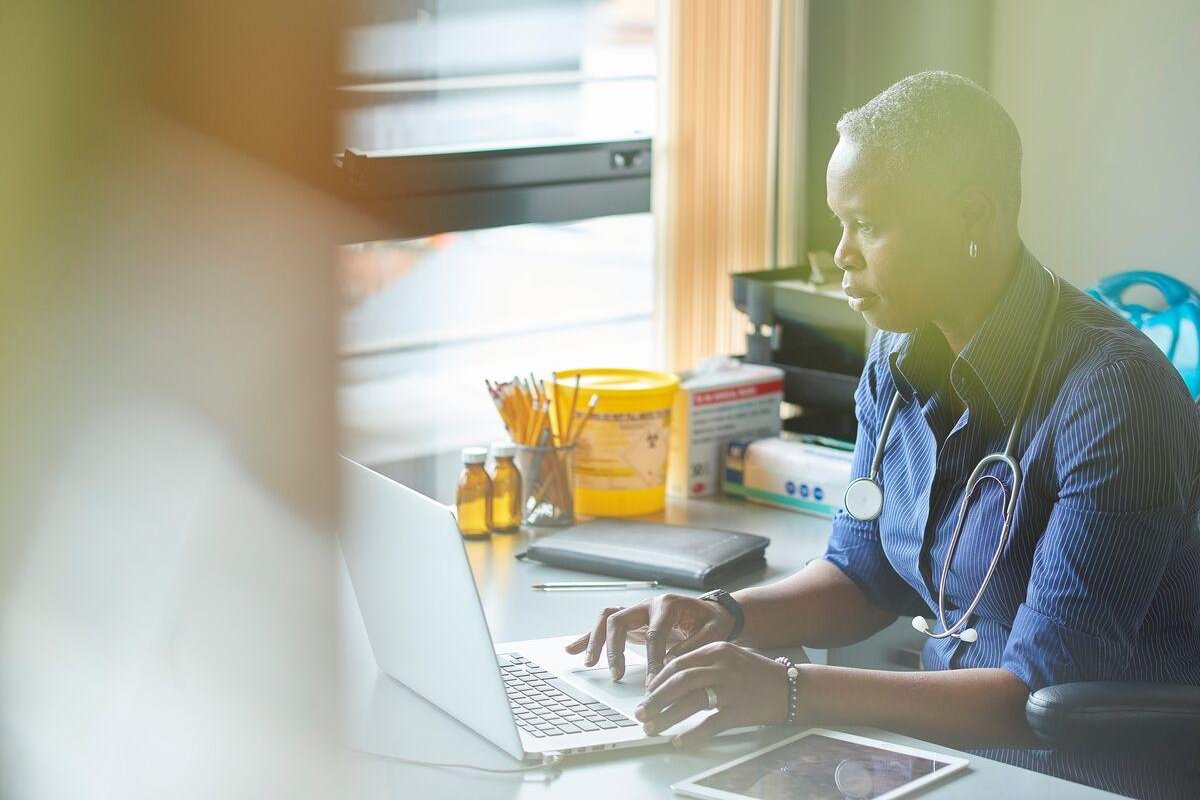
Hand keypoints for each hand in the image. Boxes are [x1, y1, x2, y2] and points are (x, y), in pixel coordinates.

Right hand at [564, 593, 735, 684]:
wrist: (712, 612)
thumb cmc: (712, 623)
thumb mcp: (713, 634)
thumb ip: (693, 647)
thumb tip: (670, 666)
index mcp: (668, 605)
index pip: (654, 633)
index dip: (652, 659)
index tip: (652, 683)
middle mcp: (647, 605)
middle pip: (619, 620)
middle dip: (614, 649)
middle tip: (617, 675)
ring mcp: (637, 612)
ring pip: (607, 619)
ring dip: (596, 641)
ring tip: (590, 663)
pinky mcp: (631, 622)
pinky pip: (604, 625)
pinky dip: (588, 637)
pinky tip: (572, 649)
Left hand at [634, 641, 794, 746]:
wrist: (794, 688)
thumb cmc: (758, 674)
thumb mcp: (730, 656)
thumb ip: (703, 663)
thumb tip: (670, 679)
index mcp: (717, 649)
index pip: (677, 664)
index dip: (658, 681)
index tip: (647, 694)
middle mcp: (722, 666)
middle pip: (678, 682)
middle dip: (655, 699)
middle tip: (641, 712)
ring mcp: (732, 688)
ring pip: (689, 702)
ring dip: (666, 717)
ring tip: (652, 727)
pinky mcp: (740, 710)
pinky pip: (710, 724)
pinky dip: (691, 734)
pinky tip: (679, 740)